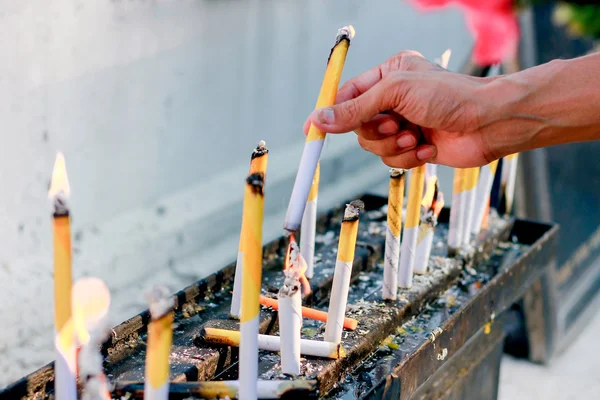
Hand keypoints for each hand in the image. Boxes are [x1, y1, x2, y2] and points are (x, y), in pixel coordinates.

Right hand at [304, 51, 497, 168]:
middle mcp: (394, 99)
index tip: (311, 130)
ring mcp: (404, 124)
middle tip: (396, 125)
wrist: (489, 123)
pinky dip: (408, 158)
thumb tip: (318, 120)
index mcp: (388, 74)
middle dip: (376, 131)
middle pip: (358, 125)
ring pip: (373, 146)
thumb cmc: (449, 96)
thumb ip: (355, 108)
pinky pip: (392, 160)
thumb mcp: (395, 93)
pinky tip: (428, 148)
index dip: (330, 112)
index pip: (347, 95)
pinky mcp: (414, 147)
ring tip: (416, 137)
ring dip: (393, 146)